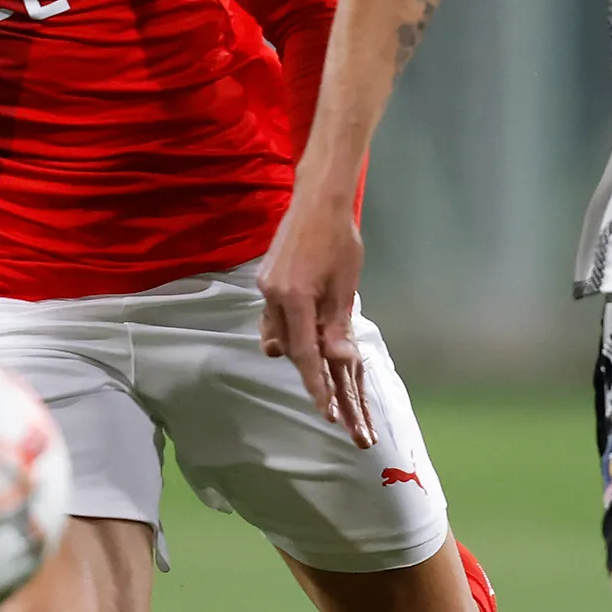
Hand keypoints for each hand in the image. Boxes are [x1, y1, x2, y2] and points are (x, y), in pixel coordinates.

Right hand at [258, 194, 375, 447]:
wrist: (318, 199)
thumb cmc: (339, 240)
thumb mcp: (345, 286)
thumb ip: (337, 326)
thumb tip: (340, 363)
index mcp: (294, 298)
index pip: (303, 354)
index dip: (316, 386)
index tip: (328, 411)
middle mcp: (273, 296)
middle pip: (289, 349)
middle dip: (311, 376)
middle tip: (335, 405)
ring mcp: (266, 287)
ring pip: (277, 334)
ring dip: (297, 351)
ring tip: (321, 368)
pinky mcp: (266, 278)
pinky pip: (273, 316)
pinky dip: (288, 330)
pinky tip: (302, 333)